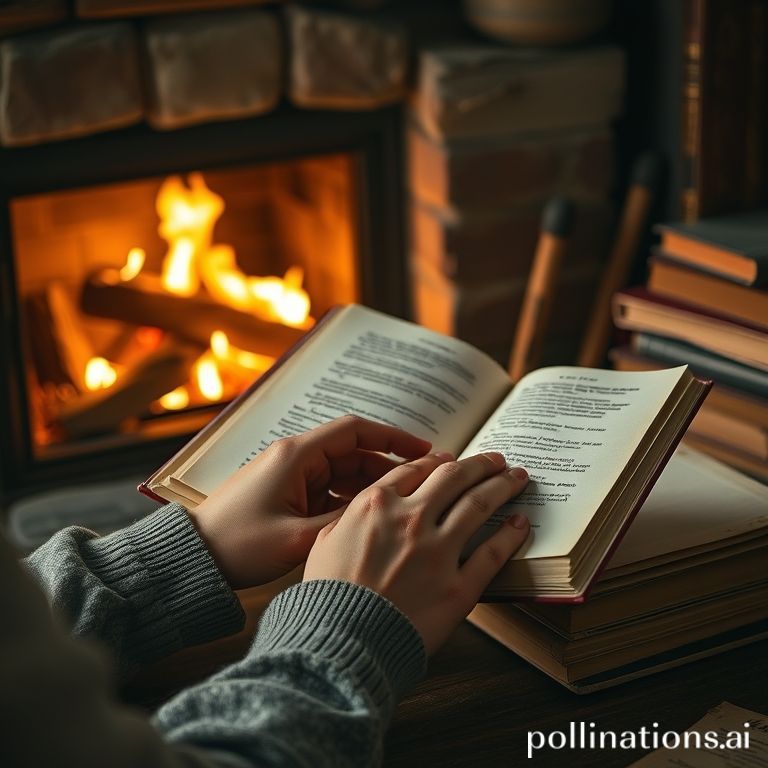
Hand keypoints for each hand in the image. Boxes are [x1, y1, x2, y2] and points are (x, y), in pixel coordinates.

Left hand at [189, 415, 431, 589]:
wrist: (194, 559)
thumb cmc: (237, 544)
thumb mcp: (297, 538)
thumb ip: (345, 522)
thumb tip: (385, 512)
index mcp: (297, 456)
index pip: (355, 431)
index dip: (393, 436)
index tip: (424, 448)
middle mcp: (296, 459)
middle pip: (353, 452)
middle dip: (388, 465)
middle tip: (424, 481)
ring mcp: (291, 477)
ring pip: (343, 473)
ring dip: (371, 485)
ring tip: (405, 502)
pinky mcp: (287, 495)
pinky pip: (328, 490)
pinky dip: (350, 500)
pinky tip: (371, 517)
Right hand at [303, 452, 529, 654]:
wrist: (340, 643)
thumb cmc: (326, 597)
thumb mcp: (324, 542)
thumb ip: (349, 518)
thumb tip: (366, 510)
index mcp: (377, 504)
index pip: (417, 470)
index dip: (439, 461)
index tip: (452, 459)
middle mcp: (410, 519)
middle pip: (454, 478)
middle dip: (479, 464)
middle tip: (495, 459)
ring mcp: (437, 551)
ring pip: (479, 505)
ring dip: (503, 486)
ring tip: (518, 477)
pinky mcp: (458, 587)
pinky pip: (492, 554)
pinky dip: (510, 535)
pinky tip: (521, 523)